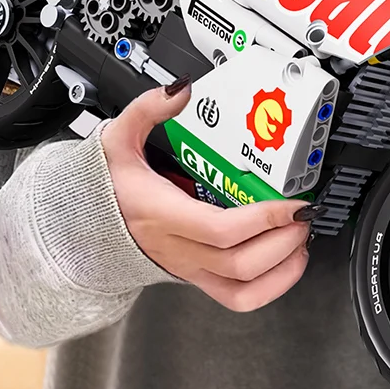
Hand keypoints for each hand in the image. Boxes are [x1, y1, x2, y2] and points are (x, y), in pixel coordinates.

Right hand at [101, 79, 321, 310]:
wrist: (86, 228)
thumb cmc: (107, 187)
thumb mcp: (118, 139)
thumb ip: (148, 109)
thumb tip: (182, 89)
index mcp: (162, 214)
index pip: (221, 230)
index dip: (264, 219)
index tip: (292, 203)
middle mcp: (178, 248)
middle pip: (239, 262)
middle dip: (283, 240)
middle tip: (303, 215)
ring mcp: (189, 268)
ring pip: (242, 289)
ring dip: (282, 267)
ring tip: (300, 238)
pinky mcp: (197, 278)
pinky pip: (237, 299)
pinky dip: (270, 288)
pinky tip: (287, 264)